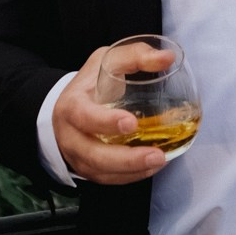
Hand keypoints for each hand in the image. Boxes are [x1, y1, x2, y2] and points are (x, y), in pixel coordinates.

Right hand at [53, 43, 176, 184]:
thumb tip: (166, 58)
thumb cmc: (92, 83)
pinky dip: (130, 177)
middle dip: (126, 159)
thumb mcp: (107, 60)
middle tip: (156, 155)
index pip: (84, 117)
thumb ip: (135, 55)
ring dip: (132, 171)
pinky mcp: (88, 169)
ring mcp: (78, 156)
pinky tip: (151, 168)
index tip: (131, 123)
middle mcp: (70, 136)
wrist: (69, 105)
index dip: (105, 122)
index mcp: (71, 106)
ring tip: (160, 161)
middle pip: (93, 155)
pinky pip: (108, 179)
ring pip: (101, 172)